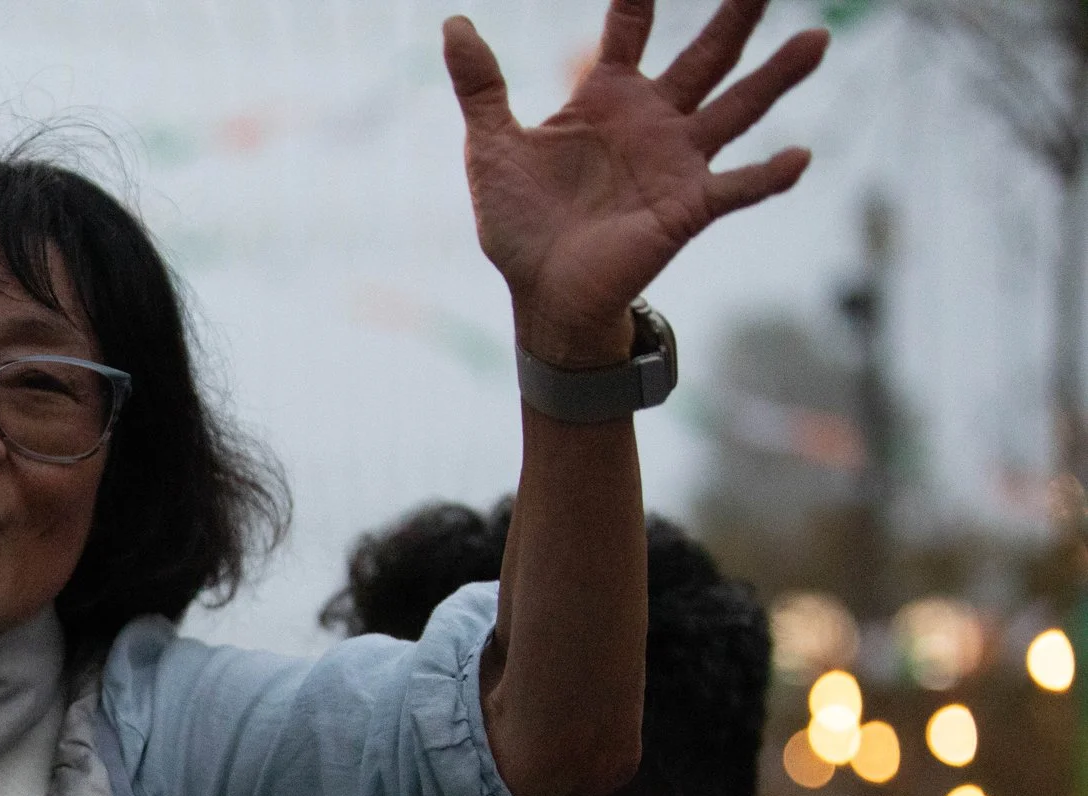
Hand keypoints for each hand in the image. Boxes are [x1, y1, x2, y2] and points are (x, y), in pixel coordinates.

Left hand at [448, 0, 828, 364]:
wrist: (538, 291)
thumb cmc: (520, 221)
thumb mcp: (491, 147)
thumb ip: (480, 87)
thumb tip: (454, 27)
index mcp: (608, 96)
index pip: (632, 27)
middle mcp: (654, 120)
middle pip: (706, 55)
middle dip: (735, 15)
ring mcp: (677, 163)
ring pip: (738, 108)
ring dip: (777, 76)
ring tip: (817, 38)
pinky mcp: (687, 209)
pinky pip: (736, 188)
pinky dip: (767, 176)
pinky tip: (798, 157)